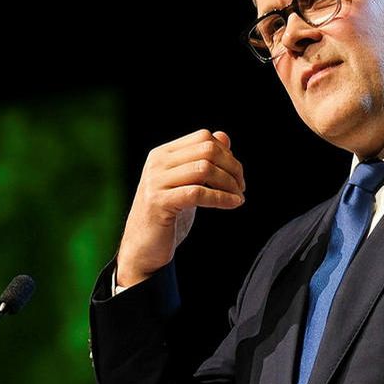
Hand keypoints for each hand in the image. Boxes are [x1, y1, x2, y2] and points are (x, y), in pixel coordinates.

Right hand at [116, 129, 245, 287]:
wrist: (142, 247)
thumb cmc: (167, 214)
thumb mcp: (186, 184)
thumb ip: (202, 160)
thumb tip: (224, 137)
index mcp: (162, 154)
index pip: (203, 137)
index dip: (227, 154)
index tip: (236, 175)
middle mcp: (157, 163)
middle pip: (206, 150)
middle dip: (232, 167)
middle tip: (241, 187)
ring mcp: (155, 182)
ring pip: (204, 169)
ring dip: (229, 184)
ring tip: (238, 197)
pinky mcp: (159, 203)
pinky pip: (198, 193)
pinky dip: (221, 198)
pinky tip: (233, 205)